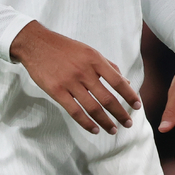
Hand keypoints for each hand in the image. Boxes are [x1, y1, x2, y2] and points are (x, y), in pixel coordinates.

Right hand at [10, 21, 141, 134]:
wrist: (37, 44)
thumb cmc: (65, 48)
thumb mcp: (89, 51)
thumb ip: (108, 66)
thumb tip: (127, 82)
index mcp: (95, 59)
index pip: (118, 81)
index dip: (129, 95)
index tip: (137, 106)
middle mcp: (84, 71)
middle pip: (107, 98)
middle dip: (120, 113)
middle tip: (128, 123)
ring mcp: (70, 82)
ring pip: (93, 108)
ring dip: (105, 122)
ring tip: (113, 130)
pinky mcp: (57, 91)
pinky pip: (75, 112)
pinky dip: (86, 123)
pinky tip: (94, 129)